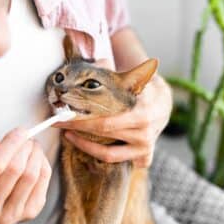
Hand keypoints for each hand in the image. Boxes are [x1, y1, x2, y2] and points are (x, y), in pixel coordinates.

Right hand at [0, 128, 51, 223]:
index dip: (11, 144)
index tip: (20, 131)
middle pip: (16, 169)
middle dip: (25, 147)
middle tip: (27, 138)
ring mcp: (12, 214)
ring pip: (32, 175)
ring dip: (36, 154)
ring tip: (32, 146)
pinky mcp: (31, 212)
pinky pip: (43, 180)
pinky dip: (43, 163)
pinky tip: (37, 158)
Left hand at [55, 73, 171, 167]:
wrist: (164, 104)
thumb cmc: (144, 90)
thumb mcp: (133, 80)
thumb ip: (113, 73)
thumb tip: (94, 62)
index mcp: (141, 113)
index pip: (104, 122)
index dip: (80, 122)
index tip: (61, 118)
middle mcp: (144, 134)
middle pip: (103, 135)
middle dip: (77, 129)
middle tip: (59, 124)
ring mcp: (145, 148)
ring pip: (109, 155)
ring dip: (85, 146)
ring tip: (70, 135)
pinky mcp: (145, 157)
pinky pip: (120, 162)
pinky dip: (104, 158)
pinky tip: (90, 148)